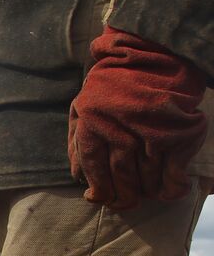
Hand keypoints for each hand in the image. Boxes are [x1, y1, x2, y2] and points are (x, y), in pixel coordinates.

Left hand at [69, 27, 207, 209]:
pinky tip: (172, 191)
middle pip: (121, 174)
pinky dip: (173, 184)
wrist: (154, 52)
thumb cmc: (113, 85)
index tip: (99, 198)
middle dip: (124, 195)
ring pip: (147, 173)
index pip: (92, 166)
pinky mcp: (177, 128)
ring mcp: (150, 127)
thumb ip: (77, 141)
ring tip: (147, 194)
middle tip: (126, 203)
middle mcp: (119, 126)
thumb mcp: (83, 106)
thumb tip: (78, 178)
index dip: (97, 188)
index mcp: (92, 121)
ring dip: (148, 190)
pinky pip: (174, 167)